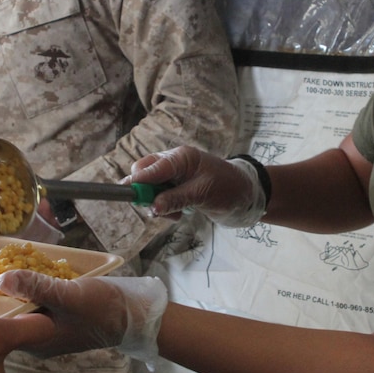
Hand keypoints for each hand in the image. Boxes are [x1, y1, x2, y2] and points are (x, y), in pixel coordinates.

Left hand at [0, 271, 166, 364]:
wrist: (135, 314)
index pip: (2, 326)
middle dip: (2, 291)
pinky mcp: (59, 315)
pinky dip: (33, 286)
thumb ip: (36, 287)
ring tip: (4, 263)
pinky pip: (38, 300)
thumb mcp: (67, 295)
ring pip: (24, 305)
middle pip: (11, 314)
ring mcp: (49, 326)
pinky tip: (28, 269)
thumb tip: (1, 280)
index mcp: (36, 341)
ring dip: (18, 285)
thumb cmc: (102, 309)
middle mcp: (39, 337)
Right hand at [129, 146, 265, 226]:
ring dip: (156, 203)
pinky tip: (177, 214)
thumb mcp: (202, 194)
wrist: (246, 196)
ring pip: (150, 188)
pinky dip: (164, 207)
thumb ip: (176, 198)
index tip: (126, 193)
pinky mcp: (177, 188)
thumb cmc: (228, 189)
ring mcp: (175, 176)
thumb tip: (153, 206)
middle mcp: (174, 163)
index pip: (151, 167)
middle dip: (145, 193)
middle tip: (156, 209)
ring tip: (173, 215)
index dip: (138, 181)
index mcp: (181, 158)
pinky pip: (160, 197)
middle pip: (144, 174)